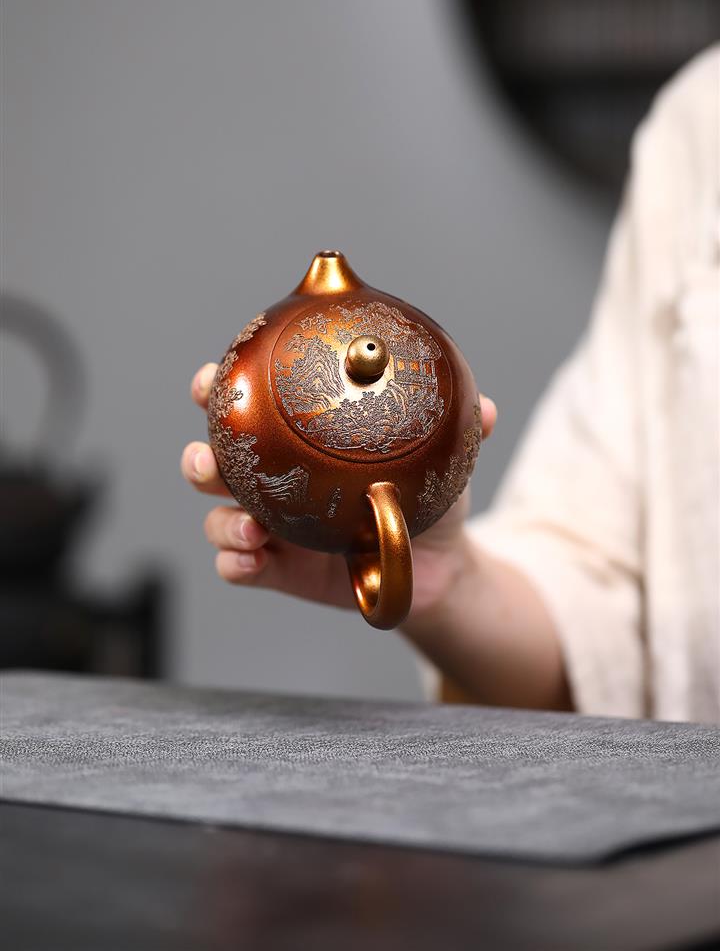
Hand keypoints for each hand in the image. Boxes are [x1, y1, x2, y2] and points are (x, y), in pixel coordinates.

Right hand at [182, 363, 496, 618]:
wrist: (438, 565)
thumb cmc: (426, 497)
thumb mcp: (442, 458)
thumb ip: (458, 429)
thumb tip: (483, 409)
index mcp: (297, 442)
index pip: (243, 408)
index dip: (214, 390)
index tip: (211, 382)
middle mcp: (275, 481)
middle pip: (213, 462)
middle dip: (200, 457)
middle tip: (212, 459)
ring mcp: (272, 527)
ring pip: (217, 518)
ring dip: (218, 518)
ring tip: (246, 524)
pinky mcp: (278, 570)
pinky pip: (238, 568)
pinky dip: (235, 562)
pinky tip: (252, 558)